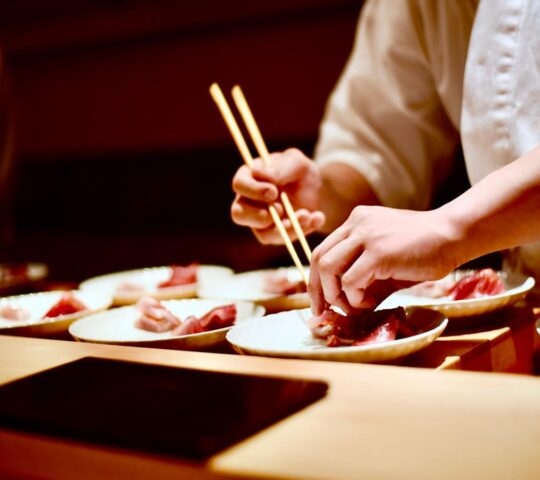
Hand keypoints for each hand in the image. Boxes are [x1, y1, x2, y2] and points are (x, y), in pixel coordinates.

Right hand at [231, 148, 324, 243]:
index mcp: (248, 178)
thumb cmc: (300, 171)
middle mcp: (248, 202)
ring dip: (284, 228)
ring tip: (305, 215)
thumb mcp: (296, 162)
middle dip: (259, 216)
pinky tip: (316, 217)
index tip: (273, 191)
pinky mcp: (274, 234)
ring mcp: (259, 221)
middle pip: (239, 213)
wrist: (317, 189)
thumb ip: (281, 168)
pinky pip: (282, 238)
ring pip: (262, 233)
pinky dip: (301, 230)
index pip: (239, 184)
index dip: (253, 190)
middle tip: (280, 210)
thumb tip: (262, 175)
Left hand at [308, 205, 458, 314]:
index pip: (322, 249)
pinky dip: (355, 298)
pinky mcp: (378, 252)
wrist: (455, 235)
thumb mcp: (386, 260)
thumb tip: (345, 307)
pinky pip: (351, 281)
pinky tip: (370, 302)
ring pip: (328, 268)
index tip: (320, 301)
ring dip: (335, 295)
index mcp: (356, 221)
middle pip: (318, 258)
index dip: (316, 278)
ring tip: (353, 307)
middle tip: (323, 311)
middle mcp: (356, 224)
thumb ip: (364, 277)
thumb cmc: (424, 250)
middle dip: (317, 289)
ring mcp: (366, 236)